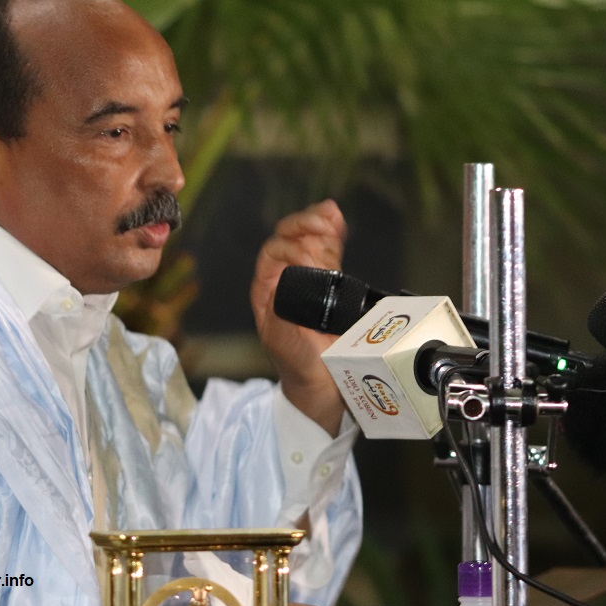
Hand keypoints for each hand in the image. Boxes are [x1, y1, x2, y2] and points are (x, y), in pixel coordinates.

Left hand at [250, 199, 347, 435]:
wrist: (324, 390)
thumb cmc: (300, 370)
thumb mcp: (285, 345)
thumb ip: (281, 317)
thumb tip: (282, 287)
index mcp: (268, 293)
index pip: (273, 253)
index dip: (290, 245)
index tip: (309, 253)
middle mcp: (285, 283)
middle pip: (291, 240)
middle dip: (306, 225)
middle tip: (325, 220)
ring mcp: (309, 282)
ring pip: (311, 242)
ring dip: (321, 224)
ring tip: (332, 215)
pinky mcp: (331, 286)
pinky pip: (330, 254)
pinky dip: (334, 236)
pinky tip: (337, 222)